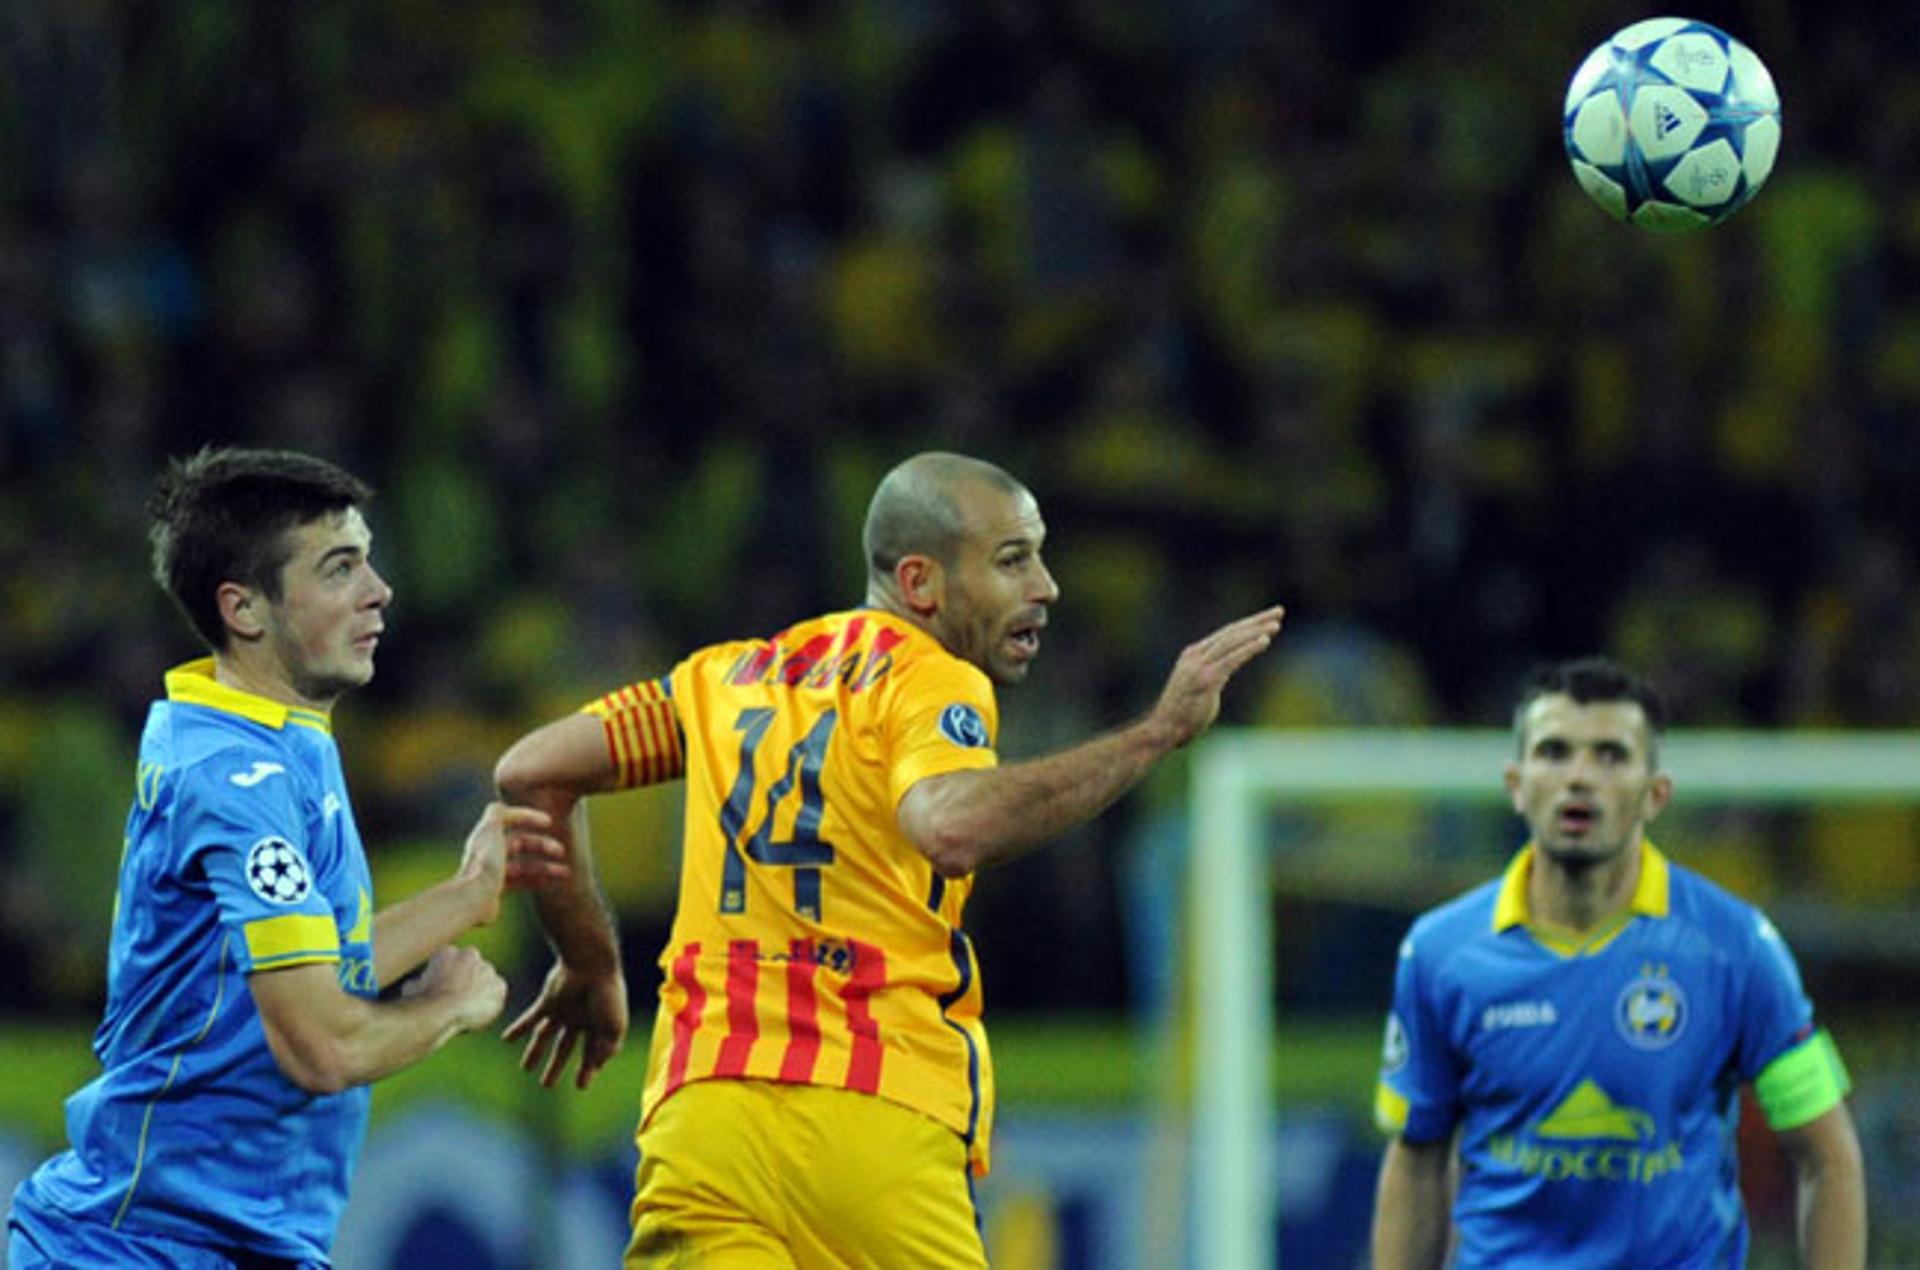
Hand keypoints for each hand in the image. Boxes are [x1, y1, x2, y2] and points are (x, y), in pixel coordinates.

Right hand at [406, 945, 507, 1032]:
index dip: (447, 978)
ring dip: (479, 990)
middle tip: (457, 999)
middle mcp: (470, 955)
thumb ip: (418, 982)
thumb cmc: (424, 1001)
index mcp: (447, 952)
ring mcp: (487, 969)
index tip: (443, 991)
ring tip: (466, 1009)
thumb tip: (416, 984)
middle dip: (465, 980)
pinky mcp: (499, 985)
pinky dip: (491, 1002)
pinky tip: (478, 1012)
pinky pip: (496, 993)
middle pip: (470, 967)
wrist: (444, 1011)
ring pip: (484, 979)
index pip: (450, 962)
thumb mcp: (411, 988)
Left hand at [457, 802, 568, 923]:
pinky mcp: (495, 887)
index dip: (529, 817)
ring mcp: (492, 869)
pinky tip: (550, 882)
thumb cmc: (486, 863)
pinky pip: (520, 881)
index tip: (548, 822)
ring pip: (524, 864)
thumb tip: (501, 806)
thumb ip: (498, 812)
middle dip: (542, 845)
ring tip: (565, 872)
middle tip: (561, 851)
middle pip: (520, 843)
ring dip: (545, 866)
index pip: (509, 819)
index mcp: (486, 834)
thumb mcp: (492, 829)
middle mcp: (488, 850)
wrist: (473, 898)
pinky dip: (535, 880)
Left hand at [502, 957, 629, 1090]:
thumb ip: (607, 1048)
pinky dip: (518, 1028)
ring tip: (525, 1069)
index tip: (580, 1086)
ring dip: (535, 1052)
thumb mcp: (614, 1027)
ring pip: (546, 1035)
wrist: (591, 964)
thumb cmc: (607, 995)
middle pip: (565, 1048)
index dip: (587, 1070)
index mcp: (599, 1025)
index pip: (591, 1053)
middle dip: (556, 1066)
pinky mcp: (548, 1001)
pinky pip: (531, 1018)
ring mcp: (563, 1010)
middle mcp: (580, 1019)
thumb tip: (597, 1065)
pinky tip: (506, 1039)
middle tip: (546, 1085)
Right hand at [1148, 605, 1284, 747]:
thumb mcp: (1199, 687)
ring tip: (1276, 625)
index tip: (1268, 618)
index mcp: (1193, 654)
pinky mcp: (1206, 679)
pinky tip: (1264, 642)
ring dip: (1256, 632)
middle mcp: (1195, 656)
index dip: (1248, 624)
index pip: (1225, 634)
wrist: (1164, 728)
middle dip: (1256, 621)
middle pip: (1231, 632)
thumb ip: (1213, 675)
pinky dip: (1248, 649)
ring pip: (1232, 642)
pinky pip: (1231, 659)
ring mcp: (1199, 667)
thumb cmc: (1183, 714)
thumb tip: (1226, 671)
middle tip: (1278, 612)